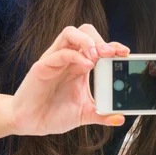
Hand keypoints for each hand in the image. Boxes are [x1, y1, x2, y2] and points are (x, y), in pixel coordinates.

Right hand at [10, 24, 128, 135]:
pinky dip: (75, 56)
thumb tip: (121, 118)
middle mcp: (68, 58)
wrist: (30, 123)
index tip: (125, 53)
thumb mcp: (84, 115)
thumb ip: (102, 115)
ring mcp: (55, 60)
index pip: (98, 45)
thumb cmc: (54, 114)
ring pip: (70, 33)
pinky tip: (86, 66)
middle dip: (102, 39)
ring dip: (88, 41)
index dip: (113, 45)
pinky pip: (59, 53)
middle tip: (113, 53)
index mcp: (80, 65)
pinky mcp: (42, 67)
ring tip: (99, 55)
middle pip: (85, 32)